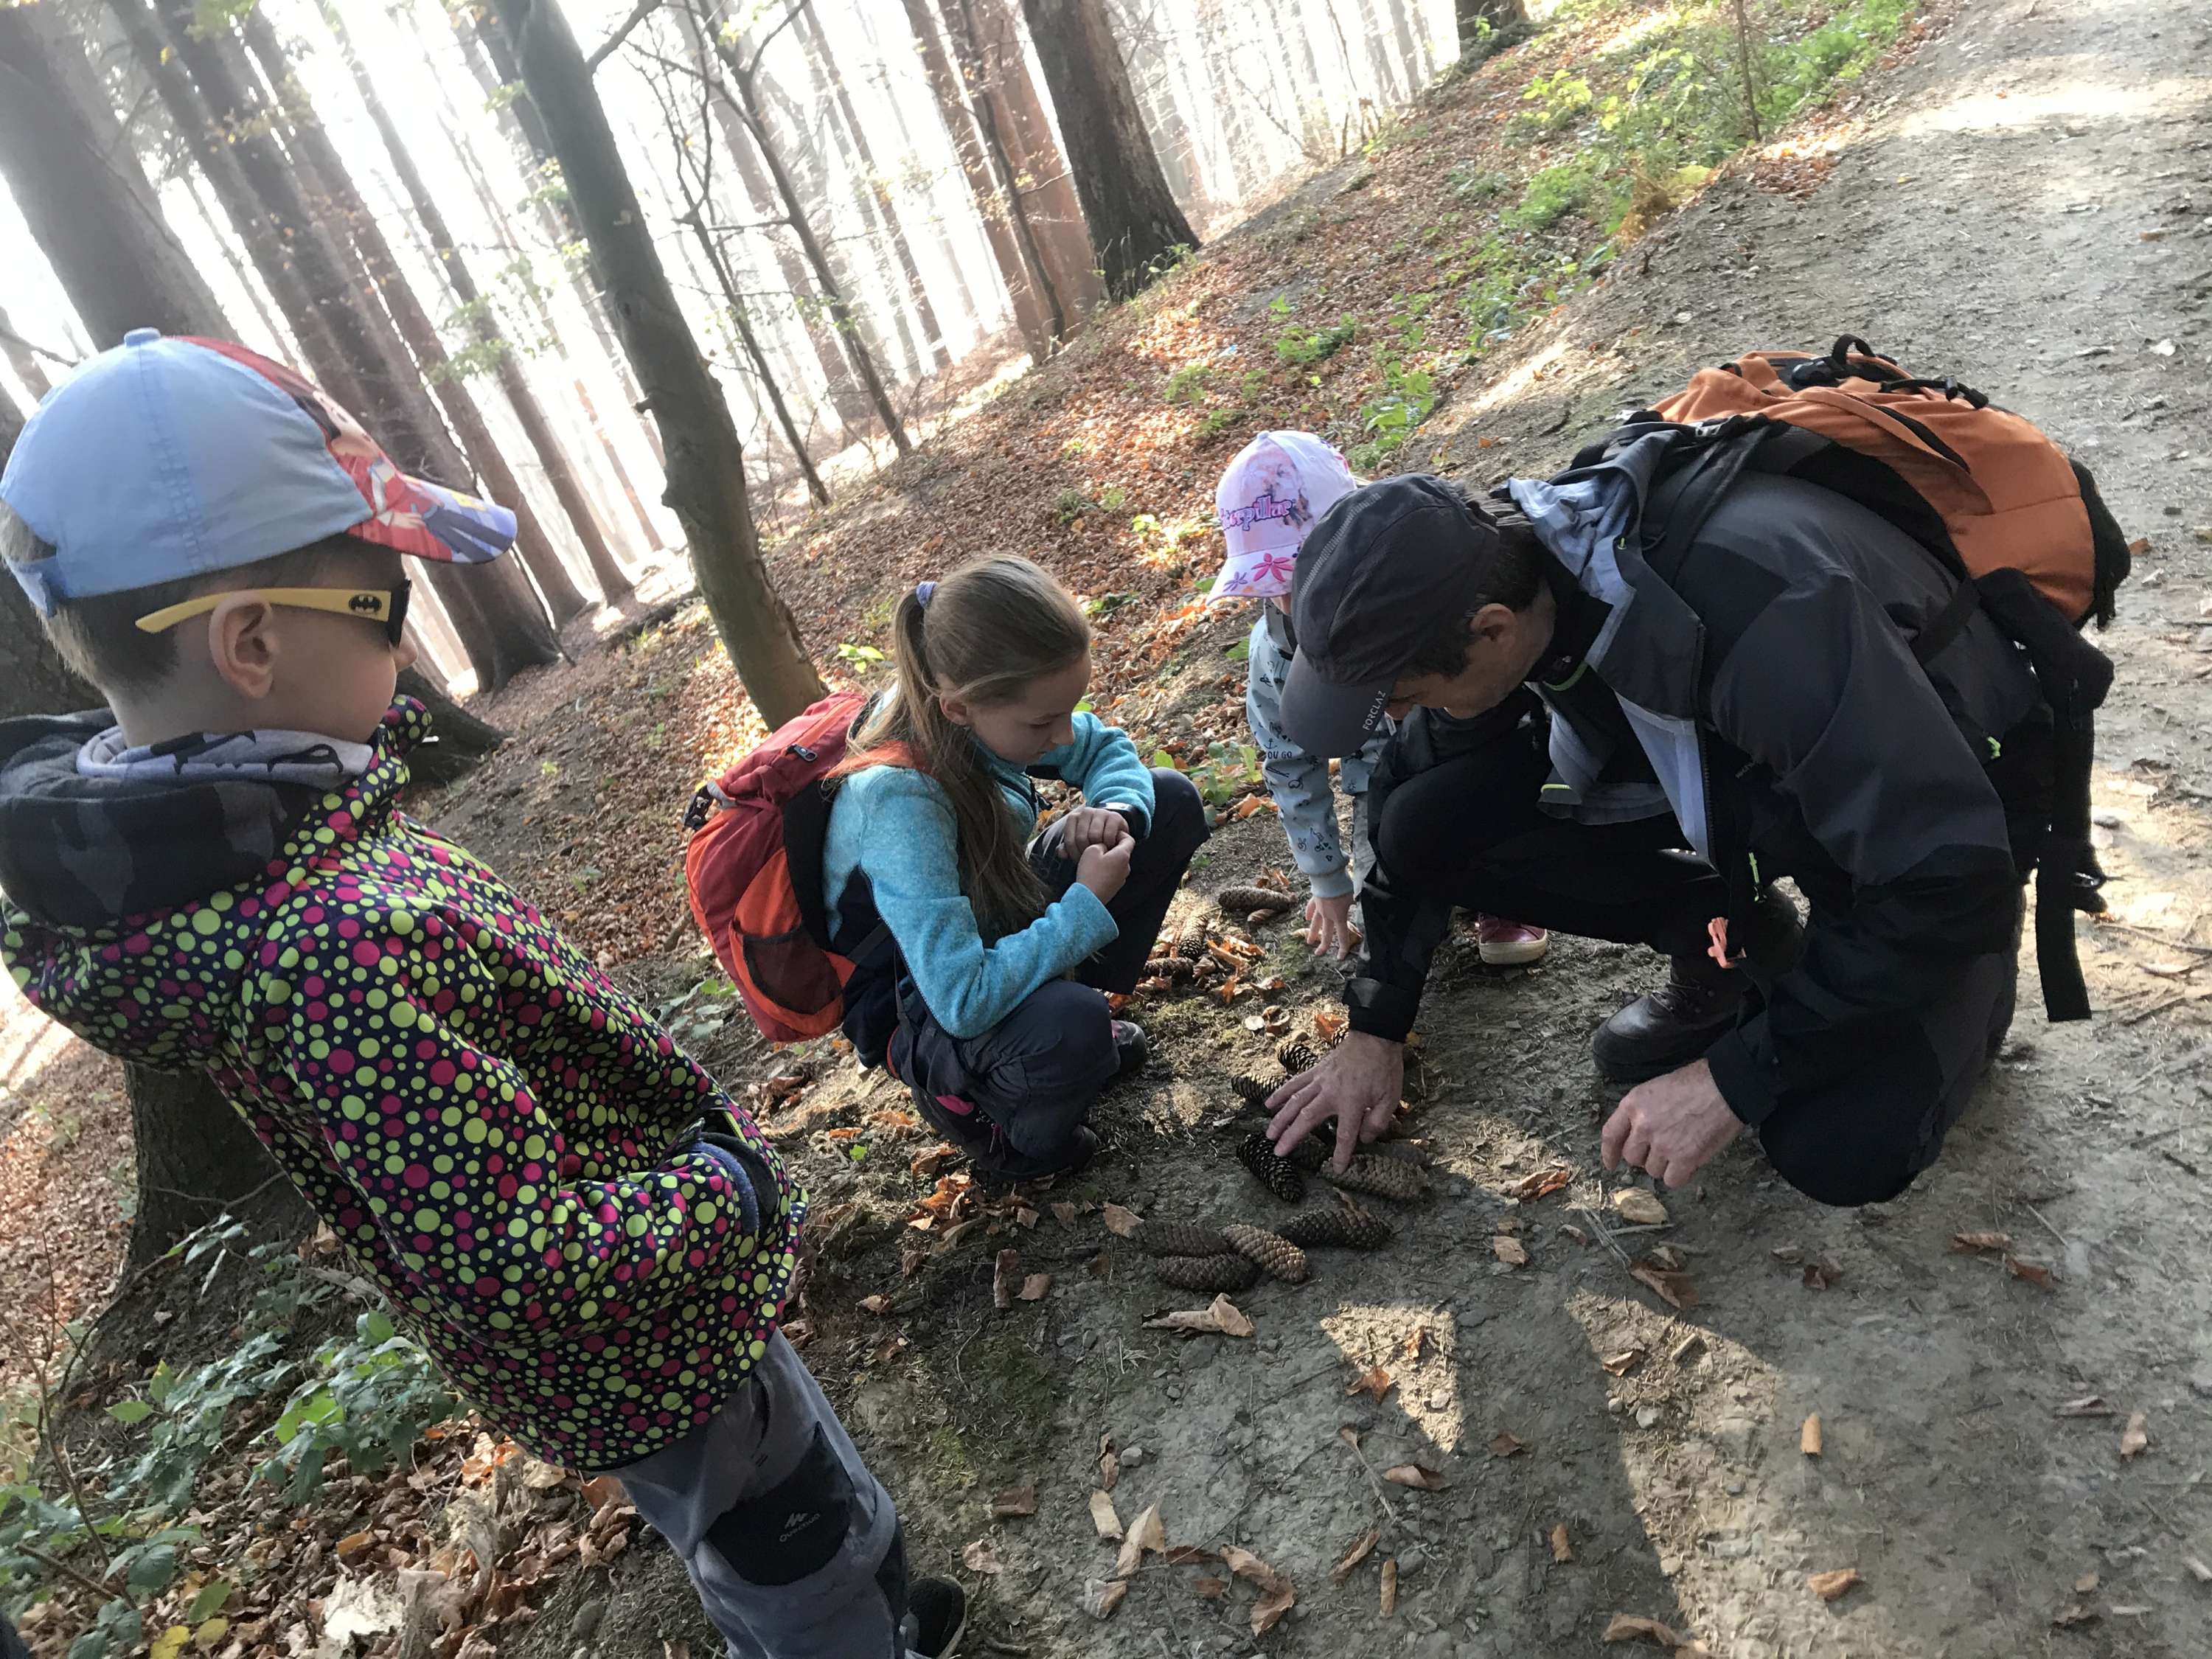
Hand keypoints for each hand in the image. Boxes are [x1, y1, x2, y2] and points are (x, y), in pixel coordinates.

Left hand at [1060, 805, 1130, 857]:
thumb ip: (1068, 848)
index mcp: (1074, 818)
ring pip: (1094, 834)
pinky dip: (1109, 843)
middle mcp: (1086, 812)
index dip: (1075, 854)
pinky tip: (1111, 846)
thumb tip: (1061, 853)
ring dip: (1099, 847)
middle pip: (1081, 838)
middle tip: (1093, 857)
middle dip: (1087, 851)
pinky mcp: (1114, 816)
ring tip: (1102, 852)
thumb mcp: (1079, 845)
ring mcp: (1100, 812)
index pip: (1069, 840)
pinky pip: (1109, 833)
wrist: (1116, 834)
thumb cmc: (1094, 841)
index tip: (1082, 860)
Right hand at [1076, 831, 1135, 903]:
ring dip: (1107, 859)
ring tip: (1093, 860)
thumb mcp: (1091, 850)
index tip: (1108, 833)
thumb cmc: (1090, 873)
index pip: (1129, 839)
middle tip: (1097, 847)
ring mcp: (1121, 878)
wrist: (1088, 898)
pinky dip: (1105, 870)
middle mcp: (1126, 867)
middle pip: (1122, 851)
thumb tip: (1103, 846)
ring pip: (1116, 863)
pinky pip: (1112, 873)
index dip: (1119, 834)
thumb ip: (1100, 843)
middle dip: (1111, 847)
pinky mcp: (1115, 887)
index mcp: (1123, 855)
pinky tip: (1094, 872)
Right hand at [1265, 1030, 1402, 1171]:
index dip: (1341, 1154)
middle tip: (1278, 1152)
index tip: (1337, 1169)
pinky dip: (1281, 1093)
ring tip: (1269, 1134)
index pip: (1345, 1134)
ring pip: (1295, 1102)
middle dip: (1292, 1137)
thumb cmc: (1384, 1069)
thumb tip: (1364, 1139)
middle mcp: (1331, 1093)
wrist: (1375, 1037)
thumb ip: (1377, 1122)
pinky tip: (1269, 1103)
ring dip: (1280, 1118)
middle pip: (1307, 1118)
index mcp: (1352, 1102)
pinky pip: (1295, 1083)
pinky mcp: (1315, 1071)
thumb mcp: (1391, 1098)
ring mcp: (1320, 1081)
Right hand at [1303, 892, 1360, 958]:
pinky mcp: (1314, 899)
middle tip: (1318, 954)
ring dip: (1312, 933)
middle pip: (1325, 934)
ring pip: (1315, 923)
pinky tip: (1306, 918)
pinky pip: (1311, 908)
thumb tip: (1365, 910)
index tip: (1339, 957)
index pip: (1341, 936)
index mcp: (1339, 917)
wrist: (1328, 876)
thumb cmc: (1343, 887)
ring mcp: (1319, 907)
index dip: (1342, 948)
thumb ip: (1358, 906)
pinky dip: (1308, 914)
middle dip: (1322, 946)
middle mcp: (1327, 915)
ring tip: (1309, 942)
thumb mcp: (1355, 897)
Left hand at [1600, 1058, 1740, 1187]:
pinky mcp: (1684, 1158)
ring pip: (1652, 1170)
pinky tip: (1689, 1163)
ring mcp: (1663, 1144)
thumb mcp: (1657, 1088)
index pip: (1611, 1135)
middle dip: (1644, 1156)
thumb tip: (1638, 1134)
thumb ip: (1642, 1111)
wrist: (1726, 1086)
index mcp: (1633, 1105)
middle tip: (1662, 1148)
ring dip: (1664, 1165)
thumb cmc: (1696, 1082)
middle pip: (1632, 1157)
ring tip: (1681, 1148)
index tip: (1610, 1164)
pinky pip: (1672, 1180)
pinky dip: (1680, 1175)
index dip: (1609, 1153)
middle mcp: (1643, 1126)